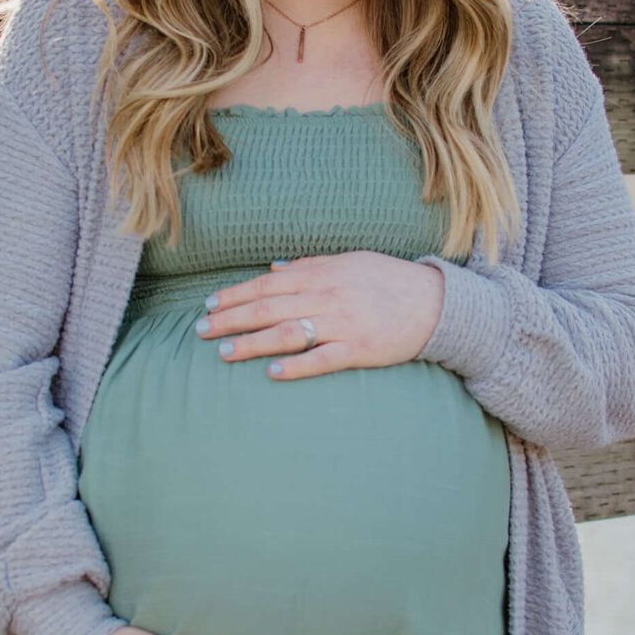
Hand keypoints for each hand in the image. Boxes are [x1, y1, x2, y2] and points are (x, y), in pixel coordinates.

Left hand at [195, 251, 444, 378]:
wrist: (435, 303)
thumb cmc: (389, 280)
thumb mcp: (349, 261)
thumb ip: (311, 266)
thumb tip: (274, 269)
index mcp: (322, 273)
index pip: (267, 284)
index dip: (235, 295)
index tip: (209, 306)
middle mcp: (327, 296)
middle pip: (268, 308)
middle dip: (230, 320)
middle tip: (200, 331)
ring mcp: (343, 324)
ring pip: (287, 333)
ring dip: (251, 344)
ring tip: (223, 353)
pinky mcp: (359, 349)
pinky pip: (322, 359)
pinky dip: (297, 366)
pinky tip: (272, 373)